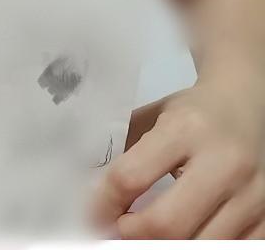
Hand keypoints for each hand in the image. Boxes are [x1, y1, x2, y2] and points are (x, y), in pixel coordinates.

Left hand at [93, 78, 264, 238]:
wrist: (251, 102)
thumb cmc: (195, 113)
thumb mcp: (155, 116)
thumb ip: (123, 149)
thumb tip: (90, 193)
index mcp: (186, 129)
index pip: (130, 178)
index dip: (102, 204)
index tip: (91, 213)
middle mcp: (225, 162)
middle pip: (166, 224)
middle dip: (130, 234)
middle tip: (116, 229)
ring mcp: (253, 193)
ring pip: (198, 245)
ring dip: (161, 246)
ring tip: (144, 234)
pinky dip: (196, 247)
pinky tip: (181, 236)